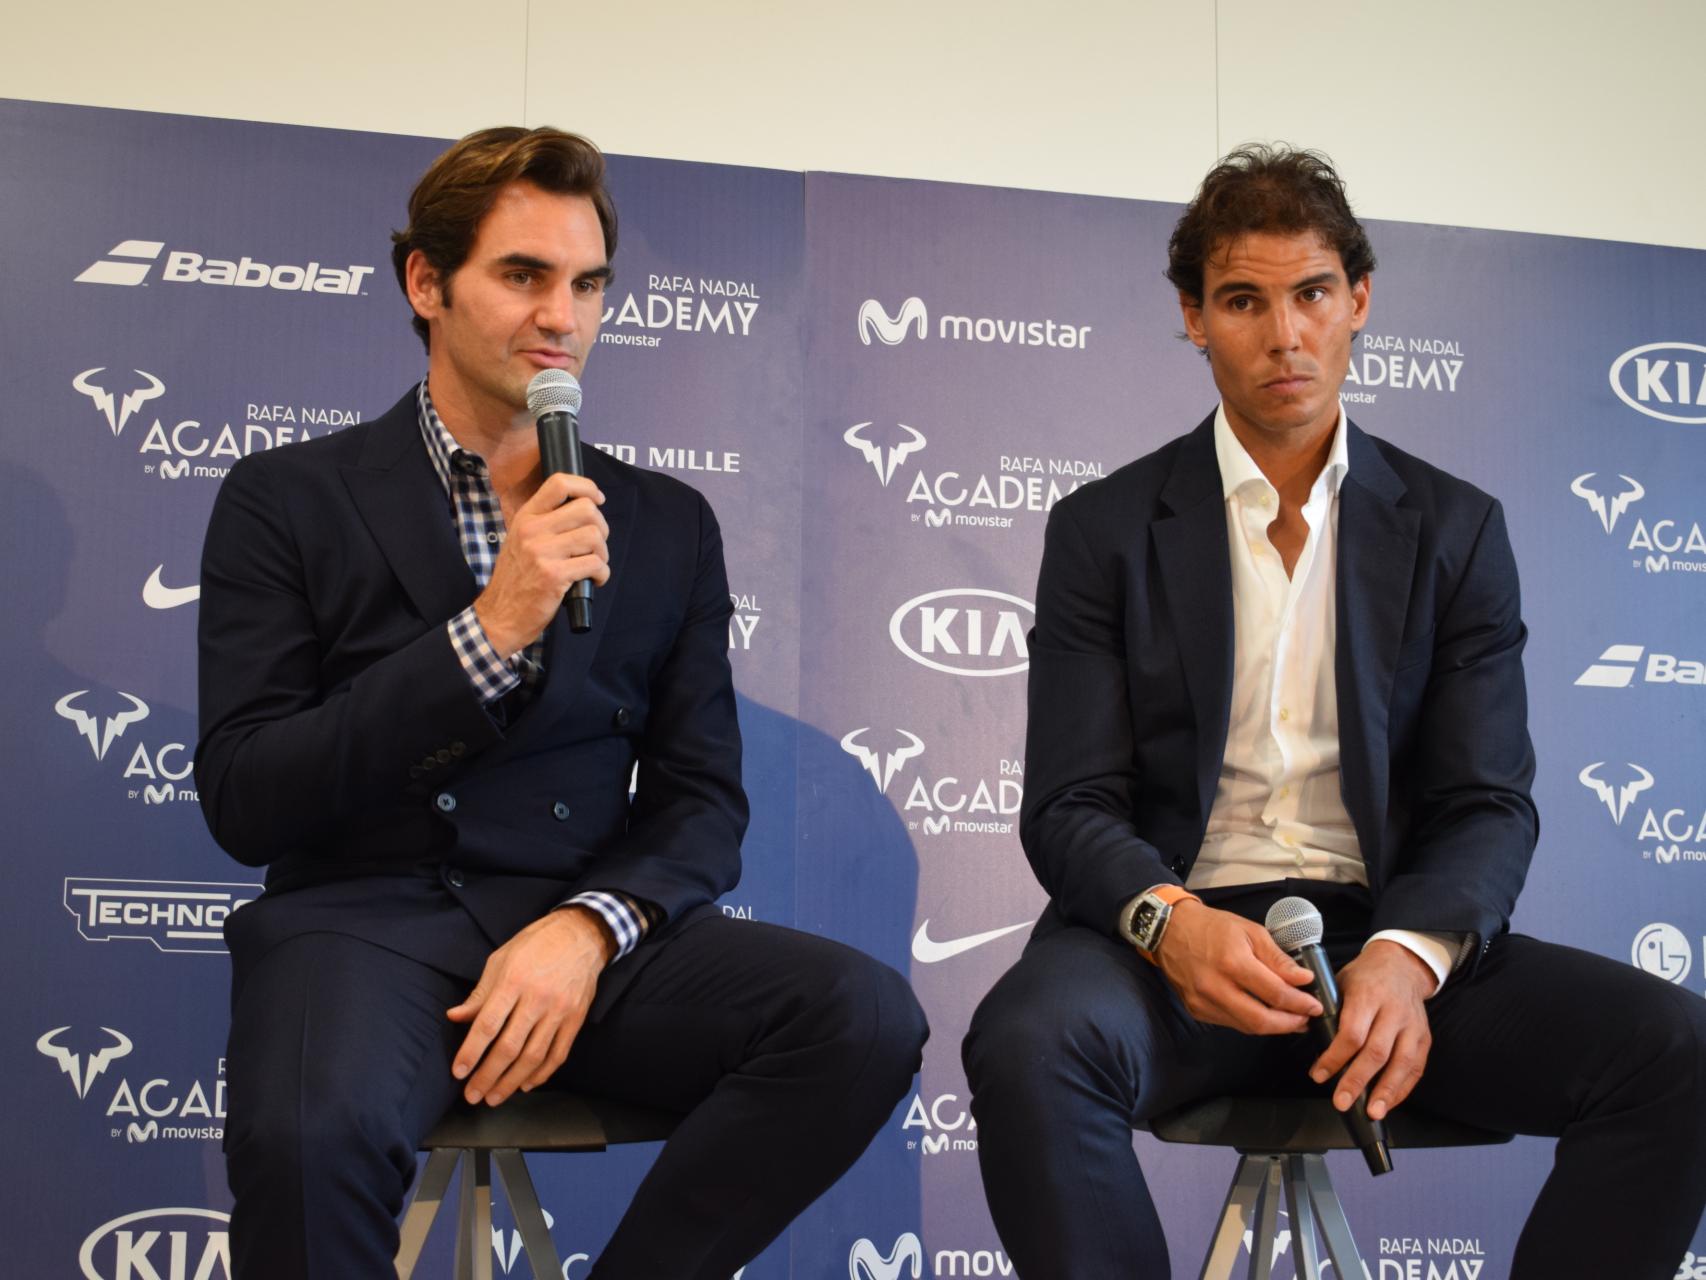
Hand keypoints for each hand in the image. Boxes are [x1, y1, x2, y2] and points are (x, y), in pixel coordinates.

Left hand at [446, 905, 615, 1105]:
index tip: (458, 1072)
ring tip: (494, 1097)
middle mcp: (537, 998)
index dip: (471, 1052)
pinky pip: (558, 1054)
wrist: (581, 934)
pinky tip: (525, 1084)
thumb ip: (480, 994)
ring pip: (533, 1057)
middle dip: (487, 1076)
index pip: (487, 1025)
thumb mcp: (500, 960)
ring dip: (511, 1082)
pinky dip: (541, 1074)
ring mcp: (560, 1010)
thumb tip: (455, 1017)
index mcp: (514, 981)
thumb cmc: (536, 944)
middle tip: (472, 1095)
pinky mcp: (576, 1019)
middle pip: (509, 1047)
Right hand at [474, 472, 608, 656]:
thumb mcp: (520, 542)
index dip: (587, 487)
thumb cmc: (516, 581)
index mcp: (526, 518)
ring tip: (593, 565)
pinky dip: (602, 574)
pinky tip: (593, 581)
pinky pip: (595, 564)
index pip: (559, 483)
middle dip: (601, 528)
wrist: (499, 617)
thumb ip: (545, 523)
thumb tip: (584, 510)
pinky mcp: (554, 575)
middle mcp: (533, 530)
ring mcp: (543, 552)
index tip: (597, 500)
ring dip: (603, 553)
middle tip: (595, 545)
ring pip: (595, 536)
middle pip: (587, 509)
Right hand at [1155, 901, 1322, 1034]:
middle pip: (1261, 1020)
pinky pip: (1231, 1023)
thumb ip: (1278, 958)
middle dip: (1290, 1024)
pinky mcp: (1196, 1010)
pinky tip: (1263, 1014)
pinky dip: (1251, 1022)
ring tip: (1291, 1020)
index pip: (1275, 993)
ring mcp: (1203, 1002)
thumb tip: (1304, 980)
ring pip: (1246, 1027)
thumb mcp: (1250, 931)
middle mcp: (1216, 986)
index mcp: (1232, 962)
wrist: (1169, 930)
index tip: (1315, 1005)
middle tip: (1306, 1020)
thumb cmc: (1212, 927)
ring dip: (1273, 1027)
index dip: (1300, 1003)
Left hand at [1308, 940, 1434, 1119]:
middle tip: (1341, 1102)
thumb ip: (1327, 1010)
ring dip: (1386, 1091)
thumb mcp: (1340, 983)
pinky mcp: (1424, 1037)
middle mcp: (1393, 1011)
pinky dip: (1402, 1088)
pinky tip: (1388, 1103)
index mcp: (1368, 995)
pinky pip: (1416, 1068)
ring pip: (1401, 1063)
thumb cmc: (1364, 977)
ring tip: (1372, 1113)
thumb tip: (1308, 1038)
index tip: (1319, 1075)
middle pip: (1376, 1052)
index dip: (1335, 1058)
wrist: (1402, 965)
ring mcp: (1412, 1025)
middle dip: (1358, 1081)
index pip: (1352, 1032)